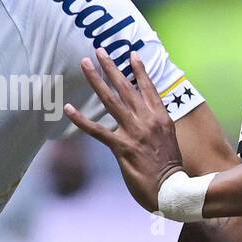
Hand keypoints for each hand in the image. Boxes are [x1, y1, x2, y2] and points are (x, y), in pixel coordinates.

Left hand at [64, 50, 184, 212]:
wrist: (174, 190)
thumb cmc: (171, 169)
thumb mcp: (170, 140)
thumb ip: (158, 125)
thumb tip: (149, 117)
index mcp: (161, 118)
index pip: (149, 88)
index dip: (139, 70)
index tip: (131, 54)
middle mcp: (147, 121)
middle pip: (126, 87)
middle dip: (112, 67)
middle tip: (99, 50)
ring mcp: (134, 133)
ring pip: (111, 100)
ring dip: (96, 80)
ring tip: (85, 64)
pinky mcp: (122, 147)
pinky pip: (97, 131)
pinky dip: (81, 119)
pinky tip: (68, 108)